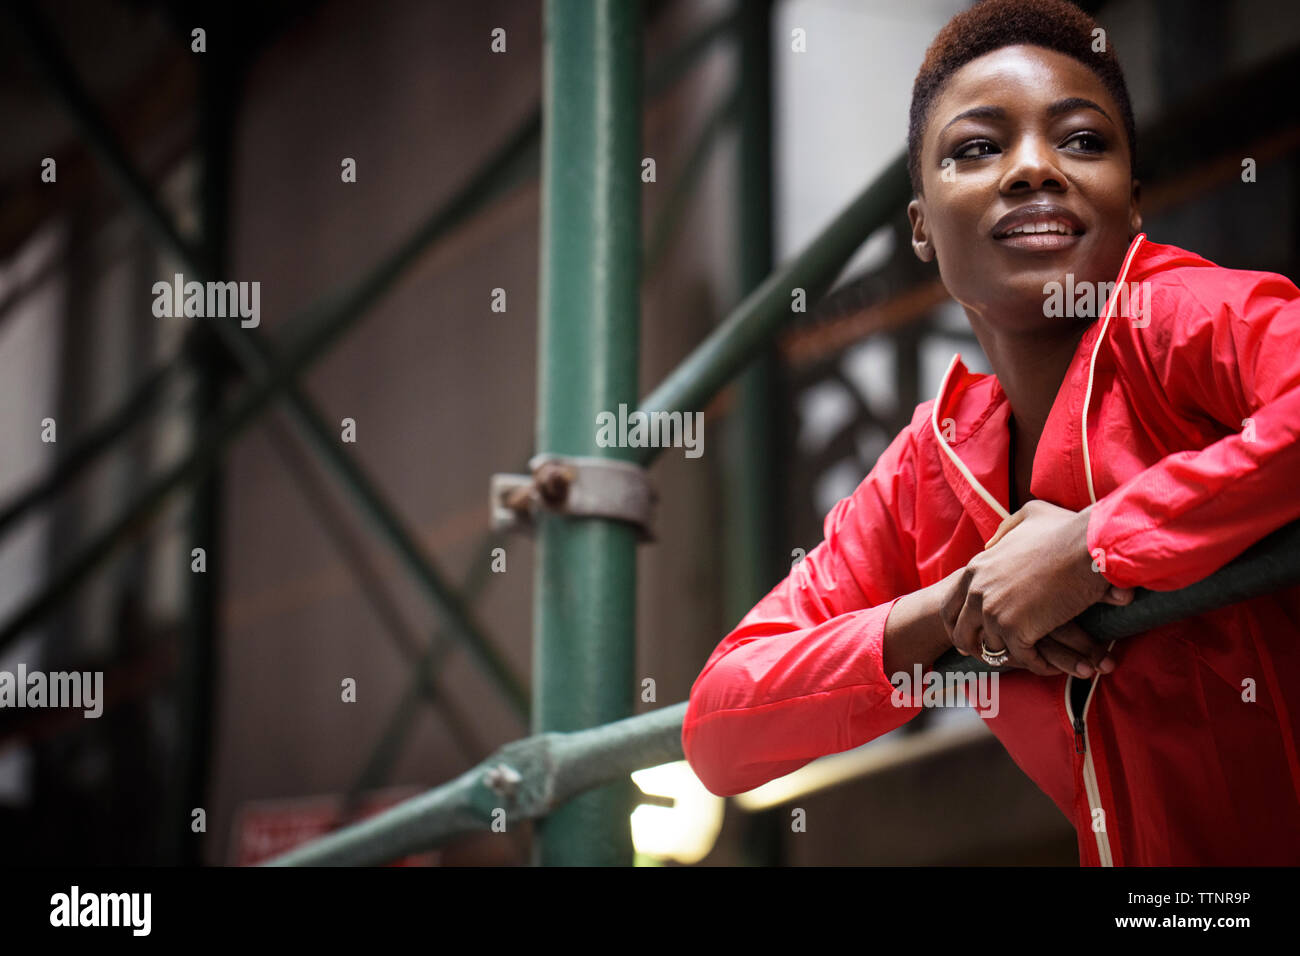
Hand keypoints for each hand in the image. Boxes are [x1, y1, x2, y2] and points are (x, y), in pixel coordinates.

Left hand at [940, 501, 1133, 677]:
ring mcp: (993, 612)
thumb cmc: (1067, 530)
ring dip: (1011, 657)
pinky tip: (1050, 665)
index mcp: (976, 569)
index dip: (956, 624)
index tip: (966, 638)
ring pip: (992, 649)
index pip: (949, 605)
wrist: (1089, 545)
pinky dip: (1037, 664)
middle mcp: (977, 592)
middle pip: (961, 634)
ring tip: (1029, 660)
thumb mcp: (1027, 517)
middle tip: (991, 658)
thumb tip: (992, 543)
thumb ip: (1005, 530)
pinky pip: (1022, 658)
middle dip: (973, 649)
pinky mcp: (1016, 630)